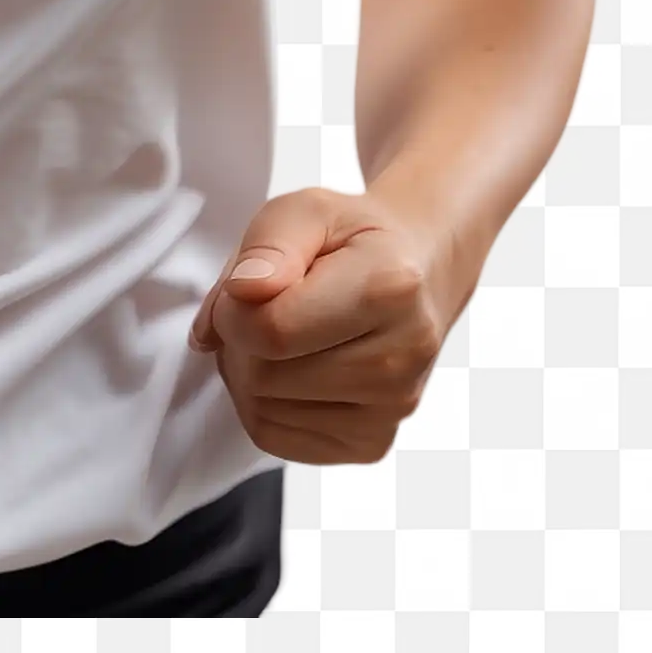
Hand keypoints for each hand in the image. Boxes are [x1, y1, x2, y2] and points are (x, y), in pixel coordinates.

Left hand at [187, 184, 455, 466]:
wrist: (419, 271)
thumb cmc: (355, 238)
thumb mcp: (307, 209)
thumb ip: (267, 245)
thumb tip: (238, 295)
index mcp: (388, 288)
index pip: (273, 330)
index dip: (232, 311)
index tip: (241, 288)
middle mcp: (401, 359)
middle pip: (266, 379)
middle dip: (238, 343)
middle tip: (255, 310)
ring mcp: (392, 410)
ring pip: (265, 414)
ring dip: (245, 375)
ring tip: (271, 336)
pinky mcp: (374, 444)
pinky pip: (280, 441)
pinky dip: (262, 406)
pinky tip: (284, 369)